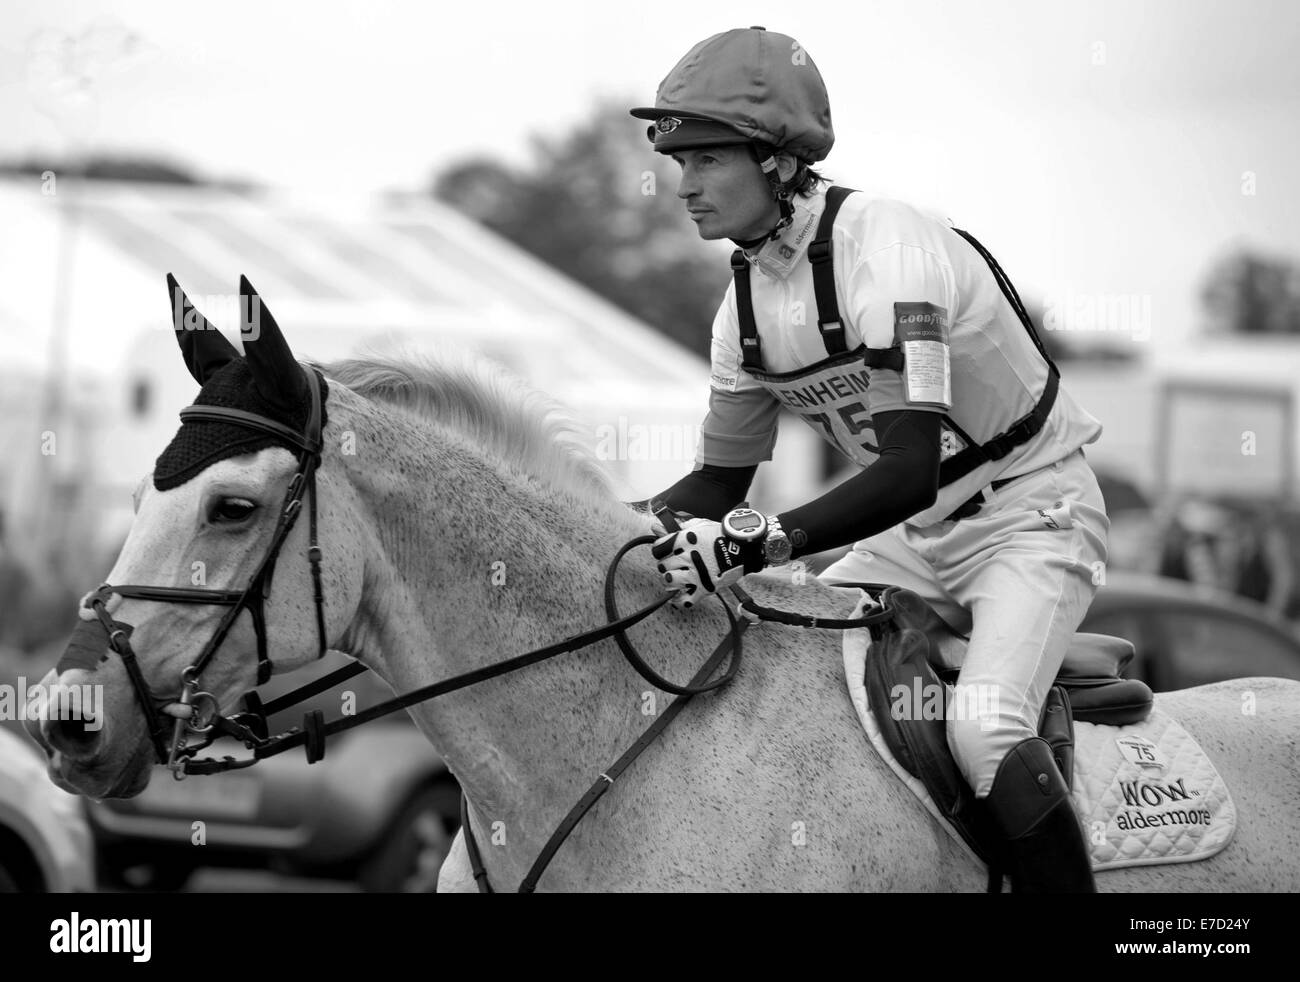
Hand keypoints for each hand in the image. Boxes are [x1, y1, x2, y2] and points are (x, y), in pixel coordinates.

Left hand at [651, 518, 765, 608]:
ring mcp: (696, 574)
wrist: (743, 548)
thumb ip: (676, 527)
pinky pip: (685, 600)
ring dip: (671, 579)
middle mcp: (688, 557)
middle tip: (673, 564)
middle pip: (663, 565)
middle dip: (666, 564)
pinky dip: (678, 601)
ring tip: (676, 577)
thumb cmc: (721, 535)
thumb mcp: (699, 525)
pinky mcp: (705, 588)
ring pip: (669, 580)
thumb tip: (656, 527)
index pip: (658, 548)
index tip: (665, 551)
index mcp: (684, 540)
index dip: (660, 550)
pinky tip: (676, 598)